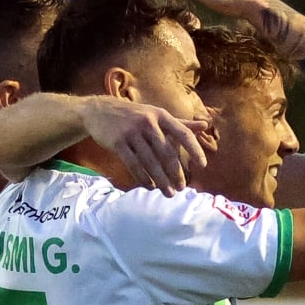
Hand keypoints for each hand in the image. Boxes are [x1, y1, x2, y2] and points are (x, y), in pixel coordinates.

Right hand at [77, 97, 208, 196]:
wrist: (99, 111)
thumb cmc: (135, 115)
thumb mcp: (157, 114)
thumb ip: (181, 123)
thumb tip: (206, 125)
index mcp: (161, 115)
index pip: (182, 133)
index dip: (194, 150)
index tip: (203, 166)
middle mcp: (148, 122)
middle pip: (166, 153)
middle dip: (175, 173)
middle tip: (181, 188)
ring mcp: (131, 132)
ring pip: (150, 162)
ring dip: (160, 180)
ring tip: (168, 193)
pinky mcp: (117, 142)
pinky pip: (133, 164)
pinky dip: (143, 178)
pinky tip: (150, 187)